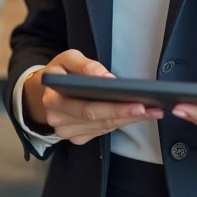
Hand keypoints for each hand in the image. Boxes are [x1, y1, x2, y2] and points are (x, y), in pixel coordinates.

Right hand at [24, 49, 162, 145]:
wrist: (43, 91)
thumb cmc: (59, 72)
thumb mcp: (67, 59)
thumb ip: (85, 66)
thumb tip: (107, 79)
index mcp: (53, 100)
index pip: (88, 108)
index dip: (114, 108)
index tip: (138, 103)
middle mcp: (58, 120)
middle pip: (99, 121)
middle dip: (128, 115)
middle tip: (153, 109)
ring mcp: (67, 132)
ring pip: (104, 128)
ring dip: (129, 120)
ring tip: (152, 111)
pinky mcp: (77, 138)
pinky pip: (103, 132)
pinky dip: (120, 123)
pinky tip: (137, 116)